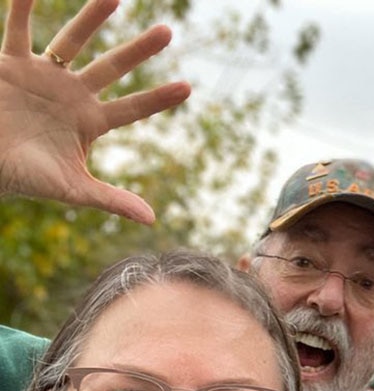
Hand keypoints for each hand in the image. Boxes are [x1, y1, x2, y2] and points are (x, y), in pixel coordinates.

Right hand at [0, 0, 189, 223]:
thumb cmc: (25, 178)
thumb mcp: (72, 189)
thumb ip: (111, 199)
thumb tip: (152, 219)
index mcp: (90, 122)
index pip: (132, 108)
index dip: (158, 99)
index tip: (188, 87)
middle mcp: (71, 93)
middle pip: (113, 67)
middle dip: (139, 51)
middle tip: (167, 31)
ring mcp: (43, 75)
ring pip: (72, 40)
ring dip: (92, 18)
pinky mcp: (10, 63)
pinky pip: (17, 29)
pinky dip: (24, 7)